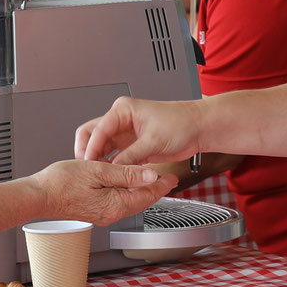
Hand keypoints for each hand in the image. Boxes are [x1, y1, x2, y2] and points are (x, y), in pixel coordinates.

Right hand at [29, 159, 177, 225]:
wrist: (38, 196)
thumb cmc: (61, 183)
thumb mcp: (99, 171)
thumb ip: (126, 173)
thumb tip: (150, 174)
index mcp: (115, 205)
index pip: (147, 195)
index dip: (162, 185)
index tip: (173, 177)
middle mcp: (110, 213)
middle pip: (140, 201)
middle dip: (155, 189)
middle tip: (167, 178)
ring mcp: (102, 214)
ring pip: (129, 201)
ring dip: (140, 189)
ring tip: (149, 177)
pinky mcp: (94, 210)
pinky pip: (117, 201)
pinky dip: (126, 191)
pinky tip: (125, 181)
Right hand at [74, 96, 204, 164]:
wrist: (199, 128)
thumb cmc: (181, 123)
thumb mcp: (153, 141)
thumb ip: (131, 156)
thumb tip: (114, 169)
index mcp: (123, 110)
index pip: (98, 129)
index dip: (91, 147)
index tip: (88, 163)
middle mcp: (121, 121)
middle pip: (94, 137)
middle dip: (90, 153)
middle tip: (89, 170)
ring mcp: (125, 134)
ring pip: (103, 149)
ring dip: (101, 162)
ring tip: (99, 176)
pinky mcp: (132, 146)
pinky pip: (116, 158)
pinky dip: (113, 167)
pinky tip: (111, 177)